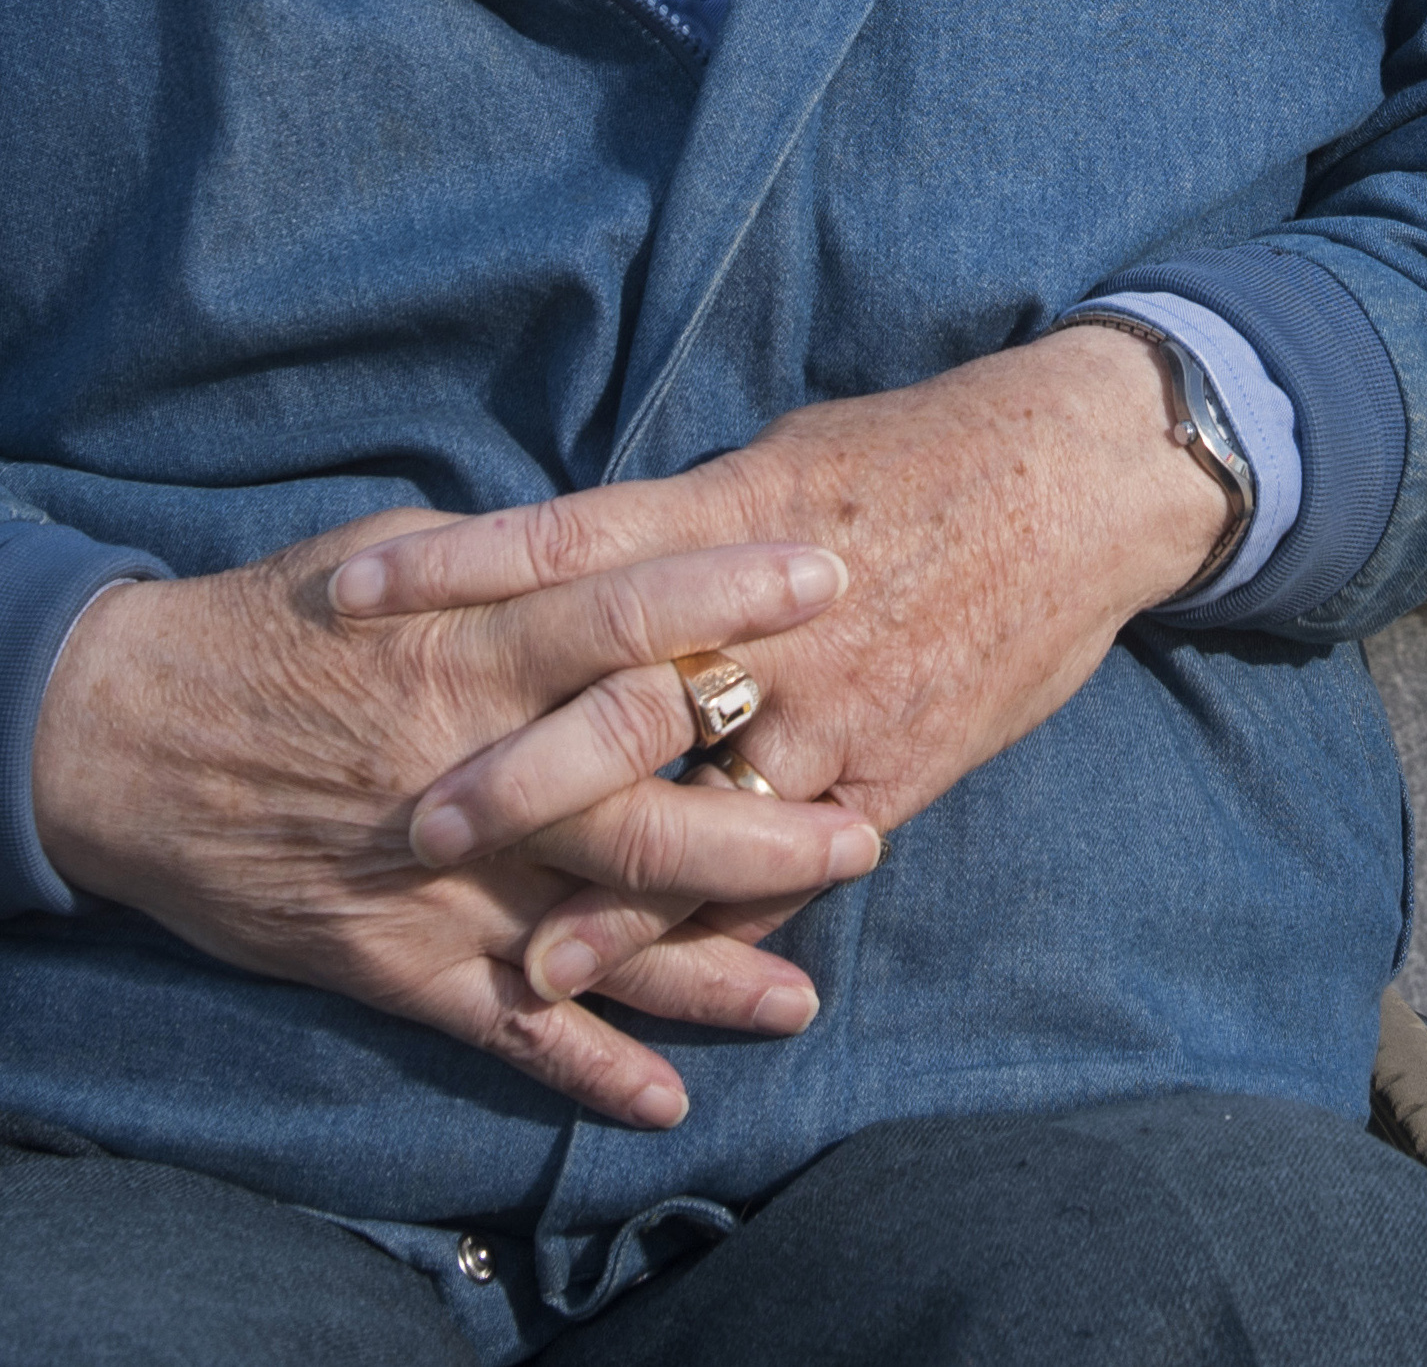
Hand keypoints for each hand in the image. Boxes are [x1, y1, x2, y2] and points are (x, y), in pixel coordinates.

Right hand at [31, 511, 885, 1127]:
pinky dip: (583, 1069)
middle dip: (762, 820)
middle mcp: (468, 763)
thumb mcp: (397, 552)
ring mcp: (433, 874)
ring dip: (705, 967)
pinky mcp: (389, 957)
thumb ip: (515, 560)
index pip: (626, 609)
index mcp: (470, 643)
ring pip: (594, 930)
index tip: (833, 579)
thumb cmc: (273, 623)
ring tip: (805, 993)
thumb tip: (631, 534)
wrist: (118, 730)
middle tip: (869, 829)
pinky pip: (502, 1027)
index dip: (732, 593)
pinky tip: (665, 1099)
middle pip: (641, 796)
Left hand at [326, 326, 1230, 997]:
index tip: (343, 593)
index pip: (558, 540)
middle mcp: (763, 618)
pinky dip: (730, 922)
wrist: (1083, 480)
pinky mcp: (894, 766)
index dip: (448, 568)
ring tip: (525, 963)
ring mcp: (832, 703)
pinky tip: (675, 973)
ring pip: (705, 814)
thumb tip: (571, 553)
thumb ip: (676, 521)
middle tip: (412, 826)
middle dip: (513, 773)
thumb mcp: (782, 458)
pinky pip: (798, 861)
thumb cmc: (920, 453)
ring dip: (610, 896)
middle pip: (614, 700)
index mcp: (723, 516)